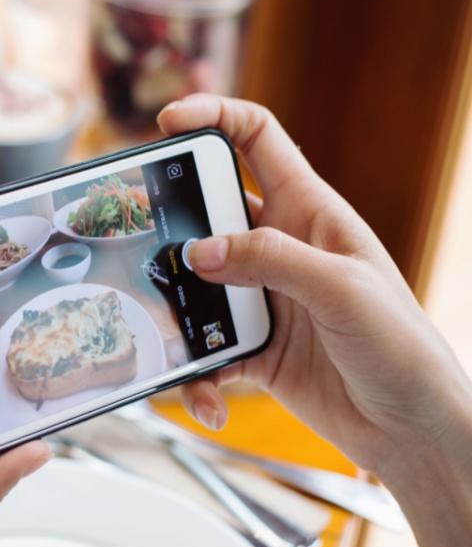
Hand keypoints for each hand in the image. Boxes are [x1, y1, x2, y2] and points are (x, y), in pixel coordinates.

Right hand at [158, 93, 471, 478]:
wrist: (412, 429)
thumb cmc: (401, 347)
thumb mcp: (343, 289)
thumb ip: (271, 260)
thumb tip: (198, 251)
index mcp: (309, 211)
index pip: (255, 139)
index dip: (212, 117)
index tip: (166, 123)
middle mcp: (278, 248)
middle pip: (205, 214)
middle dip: (168, 225)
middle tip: (136, 242)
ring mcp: (260, 298)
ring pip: (194, 288)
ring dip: (176, 315)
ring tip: (171, 342)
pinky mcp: (250, 348)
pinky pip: (204, 352)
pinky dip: (197, 378)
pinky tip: (212, 402)